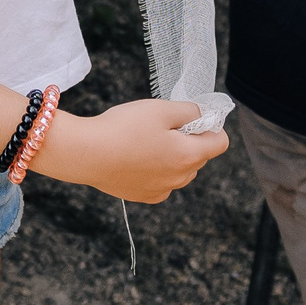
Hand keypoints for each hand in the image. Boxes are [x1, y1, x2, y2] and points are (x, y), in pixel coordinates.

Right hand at [32, 98, 225, 201]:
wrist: (84, 153)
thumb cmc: (122, 128)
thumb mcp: (161, 109)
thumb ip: (190, 110)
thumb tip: (203, 115)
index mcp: (189, 155)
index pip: (221, 142)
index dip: (210, 125)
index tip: (191, 117)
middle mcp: (180, 178)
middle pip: (200, 156)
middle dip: (190, 140)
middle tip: (161, 126)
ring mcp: (162, 190)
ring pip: (181, 171)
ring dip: (173, 156)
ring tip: (145, 142)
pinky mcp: (144, 196)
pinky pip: (162, 182)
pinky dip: (156, 170)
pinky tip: (136, 158)